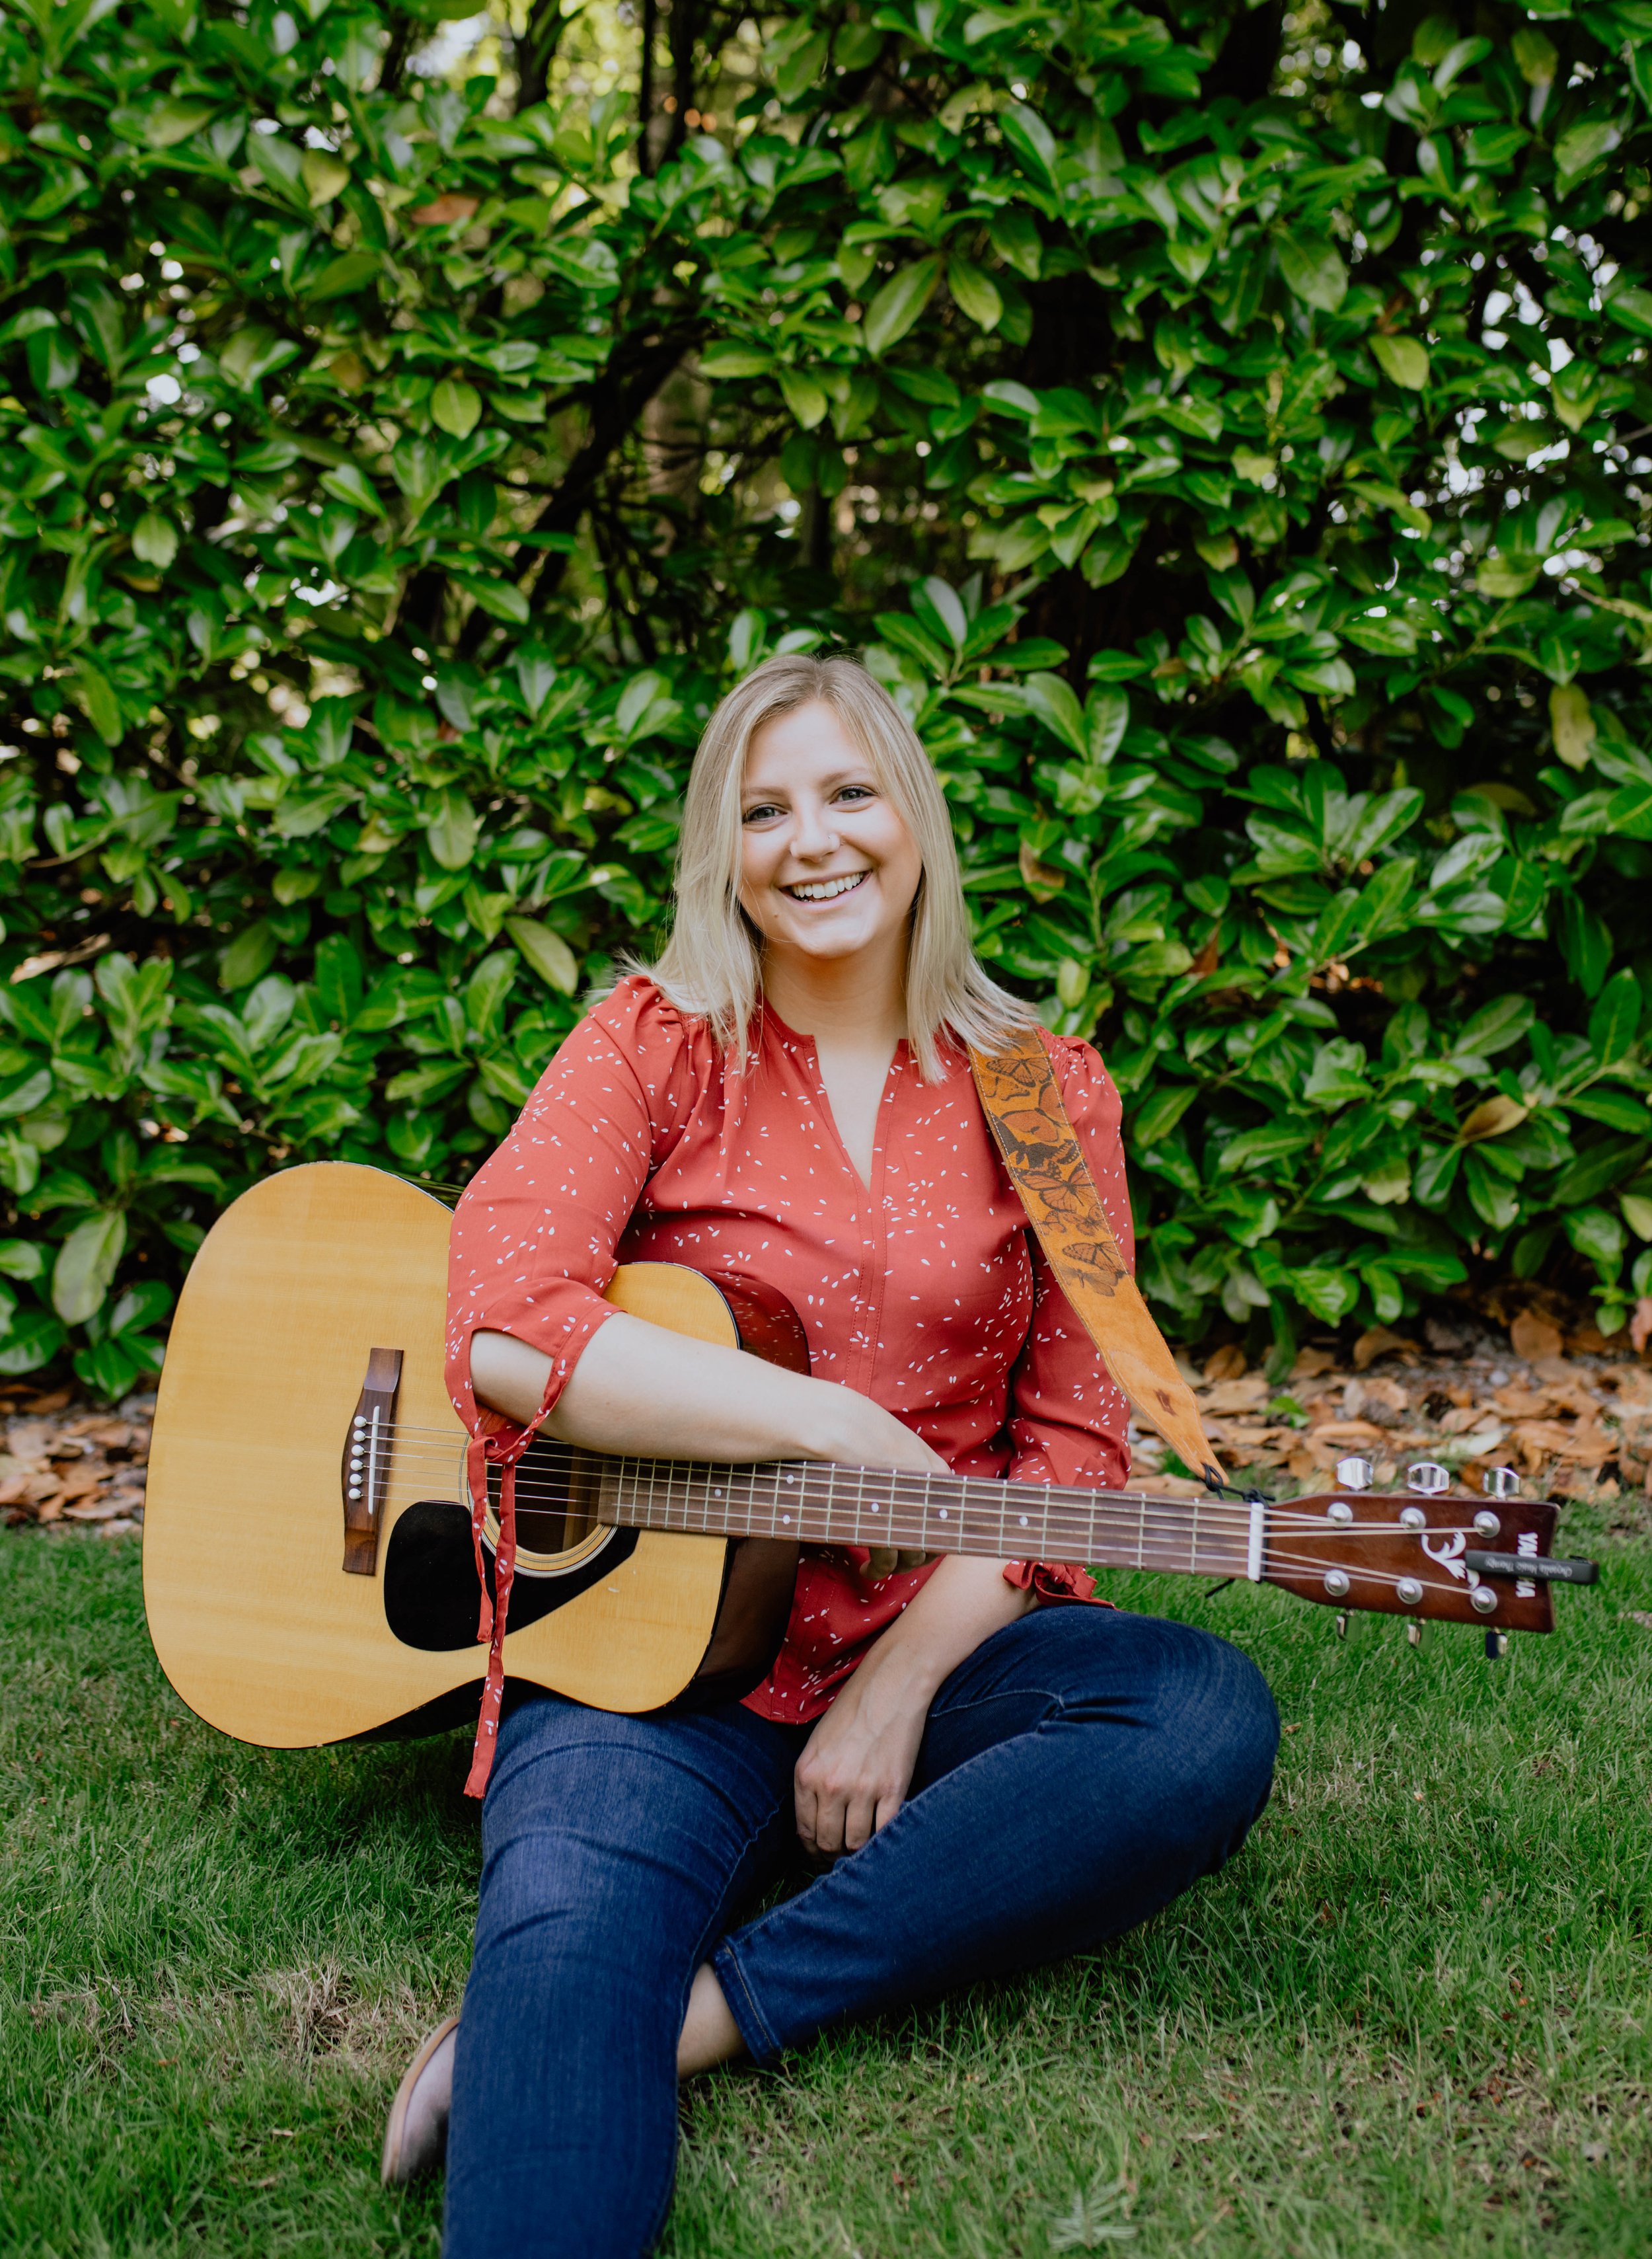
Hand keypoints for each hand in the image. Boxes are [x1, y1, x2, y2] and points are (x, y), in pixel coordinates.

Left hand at [793, 1638, 931, 1861]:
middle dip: (832, 1856)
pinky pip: (883, 1832)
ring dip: (857, 1853)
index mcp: (806, 1772)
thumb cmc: (854, 1708)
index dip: (812, 1849)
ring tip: (861, 1851)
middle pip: (827, 1842)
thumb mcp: (817, 1741)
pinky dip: (882, 1842)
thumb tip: (817, 1820)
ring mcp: (862, 1789)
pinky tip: (883, 1841)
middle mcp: (830, 1785)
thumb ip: (813, 1780)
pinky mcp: (892, 1789)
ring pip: (855, 1843)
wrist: (891, 1684)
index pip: (804, 1830)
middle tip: (841, 1859)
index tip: (820, 1854)